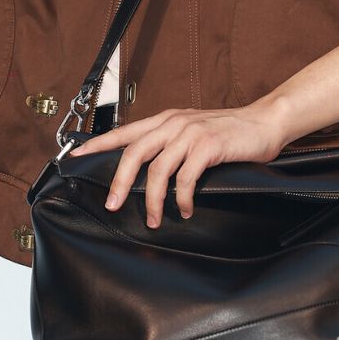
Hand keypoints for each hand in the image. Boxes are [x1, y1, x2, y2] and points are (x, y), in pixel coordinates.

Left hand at [67, 103, 286, 227]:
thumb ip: (169, 144)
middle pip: (133, 153)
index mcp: (165, 119)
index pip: (123, 132)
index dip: (98, 145)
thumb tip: (146, 174)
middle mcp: (173, 122)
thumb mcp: (192, 132)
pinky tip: (185, 210)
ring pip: (157, 169)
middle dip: (120, 183)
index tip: (75, 158)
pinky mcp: (208, 145)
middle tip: (113, 205)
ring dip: (154, 200)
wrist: (263, 122)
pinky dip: (182, 199)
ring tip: (155, 220)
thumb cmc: (228, 132)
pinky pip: (185, 178)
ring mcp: (190, 133)